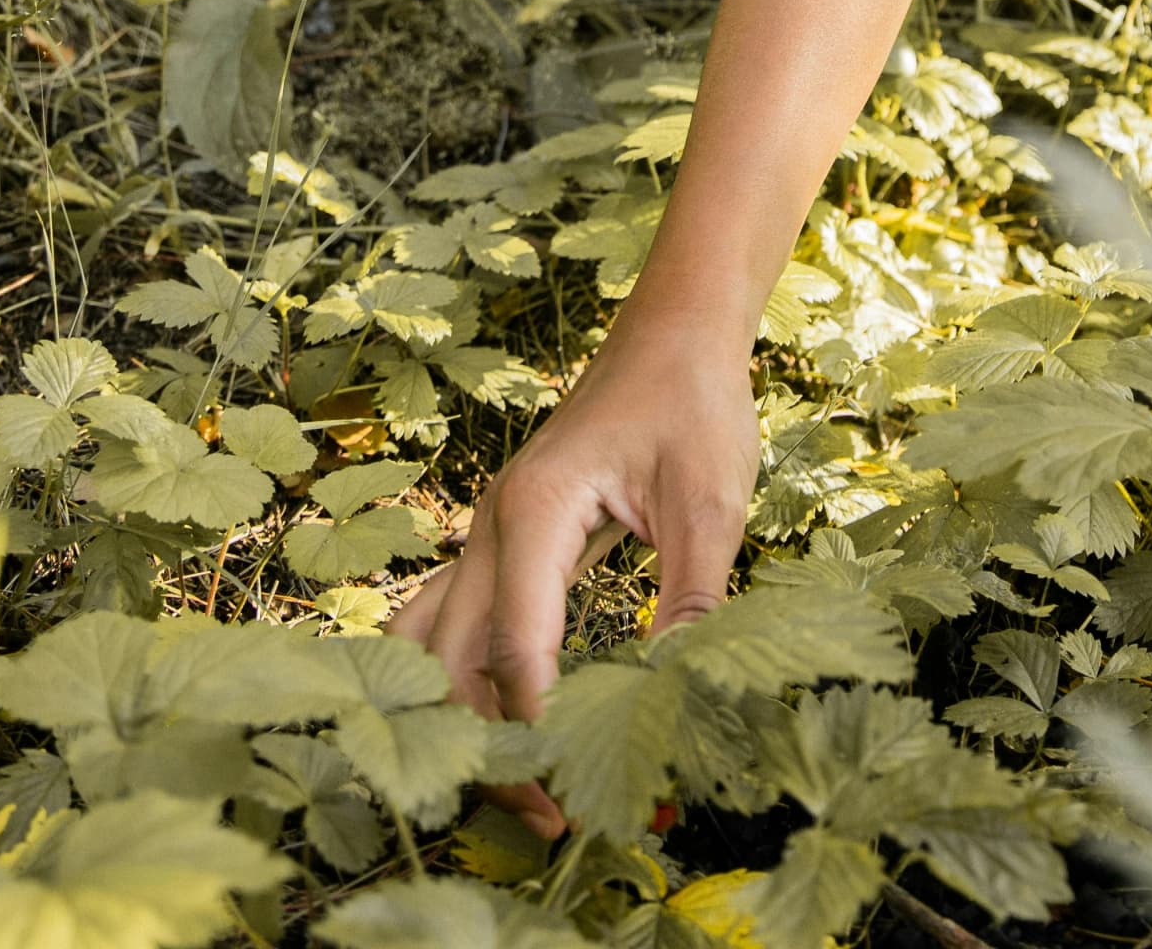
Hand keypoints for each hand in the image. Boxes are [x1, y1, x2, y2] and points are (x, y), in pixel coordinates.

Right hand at [386, 326, 759, 831]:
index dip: (539, 726)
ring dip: (466, 717)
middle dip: (494, 743)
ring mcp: (490, 532)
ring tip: (522, 782)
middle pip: (456, 660)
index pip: (516, 646)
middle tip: (551, 816)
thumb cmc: (694, 404)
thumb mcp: (712, 500)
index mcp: (535, 511)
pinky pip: (454, 619)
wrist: (673, 335)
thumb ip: (691, 595)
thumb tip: (677, 686)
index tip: (574, 792)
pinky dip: (463, 678)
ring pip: (439, 645)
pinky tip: (494, 723)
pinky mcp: (506, 540)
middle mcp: (494, 526)